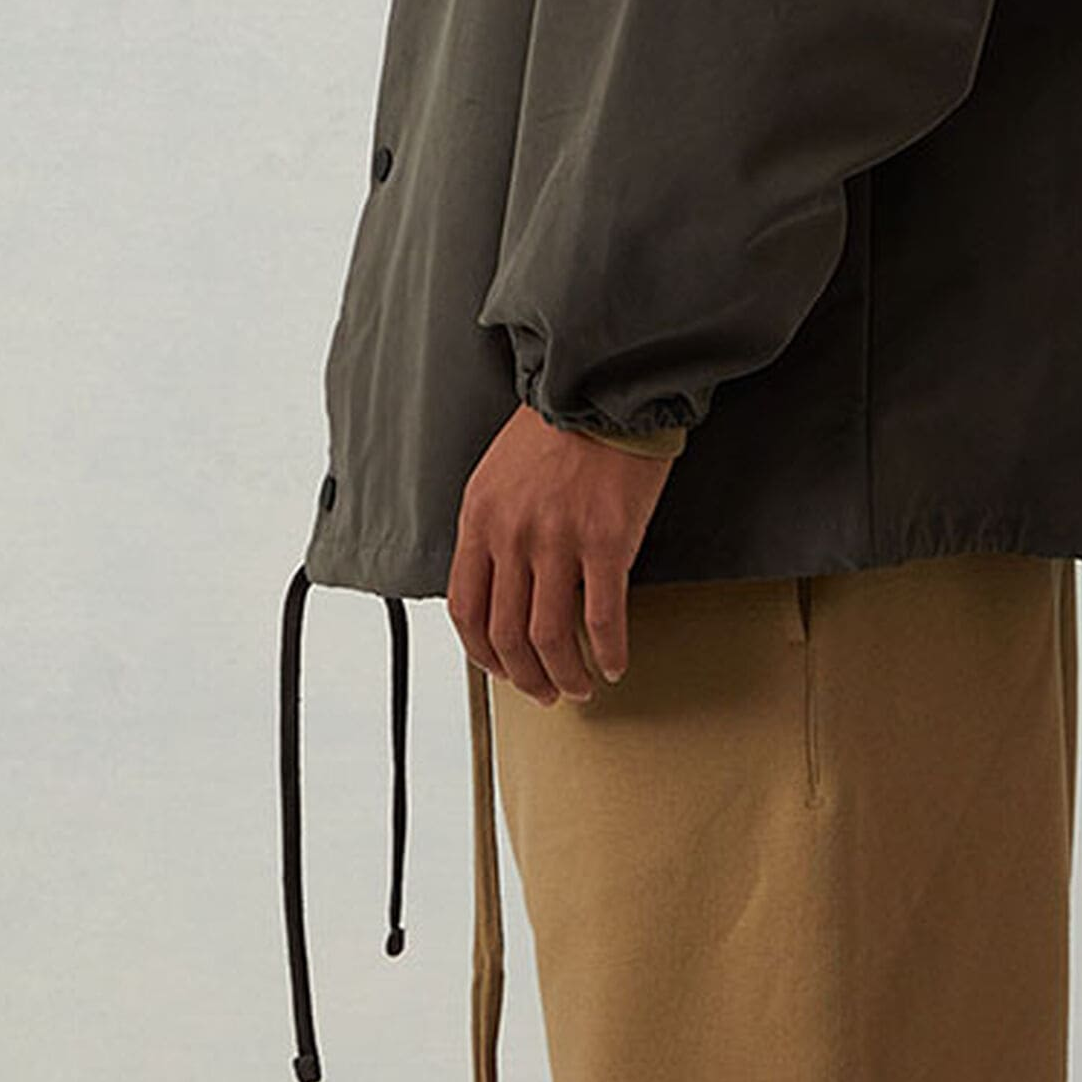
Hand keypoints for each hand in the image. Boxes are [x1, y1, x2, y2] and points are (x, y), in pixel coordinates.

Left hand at [448, 400, 675, 704]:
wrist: (605, 390)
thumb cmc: (557, 430)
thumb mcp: (498, 475)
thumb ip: (492, 531)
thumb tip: (500, 591)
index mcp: (479, 518)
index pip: (465, 610)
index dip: (482, 655)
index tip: (502, 670)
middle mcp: (512, 534)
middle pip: (507, 635)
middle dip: (526, 677)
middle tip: (546, 691)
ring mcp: (558, 539)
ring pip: (551, 638)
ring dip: (566, 674)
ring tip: (581, 685)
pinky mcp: (606, 541)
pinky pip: (603, 618)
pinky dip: (609, 651)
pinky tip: (615, 663)